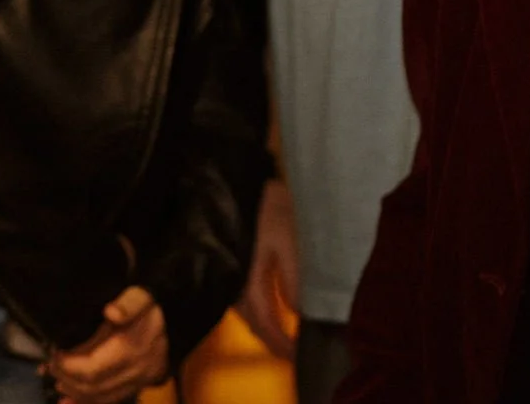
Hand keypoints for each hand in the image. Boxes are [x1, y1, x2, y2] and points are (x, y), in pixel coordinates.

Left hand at [46, 286, 168, 403]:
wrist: (177, 318)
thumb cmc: (152, 306)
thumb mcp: (141, 296)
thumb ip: (128, 303)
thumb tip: (112, 312)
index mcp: (132, 349)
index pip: (93, 369)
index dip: (68, 366)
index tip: (53, 354)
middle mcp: (136, 371)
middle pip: (93, 387)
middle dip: (67, 379)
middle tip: (49, 366)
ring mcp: (139, 382)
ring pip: (100, 398)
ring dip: (75, 393)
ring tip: (58, 379)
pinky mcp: (139, 387)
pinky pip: (111, 400)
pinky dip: (88, 402)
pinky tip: (69, 400)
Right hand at [234, 176, 300, 360]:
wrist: (234, 175)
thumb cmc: (265, 204)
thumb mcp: (287, 237)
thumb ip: (292, 277)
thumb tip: (300, 313)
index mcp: (246, 280)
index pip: (264, 322)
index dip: (280, 342)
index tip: (297, 355)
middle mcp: (232, 282)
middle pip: (253, 321)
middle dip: (273, 337)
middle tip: (294, 349)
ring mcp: (228, 272)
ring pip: (247, 309)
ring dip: (265, 322)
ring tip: (286, 332)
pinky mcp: (228, 261)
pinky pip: (243, 295)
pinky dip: (258, 306)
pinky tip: (271, 305)